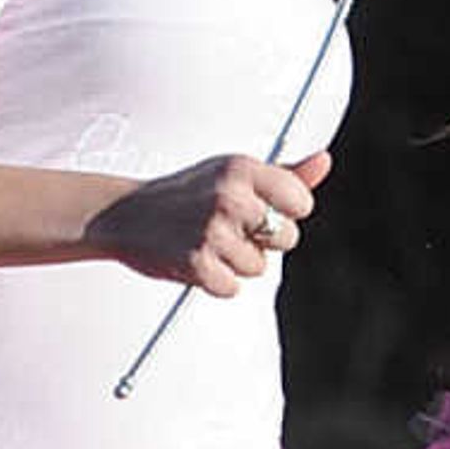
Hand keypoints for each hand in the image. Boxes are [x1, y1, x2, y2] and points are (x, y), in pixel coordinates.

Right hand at [87, 148, 329, 294]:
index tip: (261, 211)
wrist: (124, 214)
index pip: (301, 202)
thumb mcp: (233, 173)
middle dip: (264, 241)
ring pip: (259, 267)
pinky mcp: (198, 264)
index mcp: (242, 168)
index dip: (287, 213)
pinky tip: (196, 259)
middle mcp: (230, 196)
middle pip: (287, 238)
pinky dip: (216, 281)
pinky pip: (232, 288)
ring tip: (207, 242)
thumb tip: (325, 160)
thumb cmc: (188, 193)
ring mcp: (213, 231)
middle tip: (228, 228)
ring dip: (236, 263)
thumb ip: (285, 173)